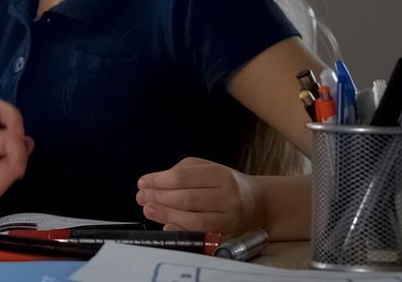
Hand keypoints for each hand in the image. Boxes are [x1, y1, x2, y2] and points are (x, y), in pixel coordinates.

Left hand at [138, 157, 262, 233]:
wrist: (260, 204)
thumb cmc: (225, 184)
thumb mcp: (206, 168)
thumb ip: (181, 172)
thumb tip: (152, 182)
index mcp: (220, 174)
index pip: (183, 177)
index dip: (159, 181)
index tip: (142, 183)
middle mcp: (228, 195)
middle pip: (187, 198)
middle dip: (159, 198)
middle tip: (141, 197)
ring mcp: (230, 217)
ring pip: (194, 217)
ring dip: (167, 214)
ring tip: (148, 209)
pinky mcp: (230, 234)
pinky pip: (203, 233)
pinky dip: (183, 230)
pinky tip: (167, 226)